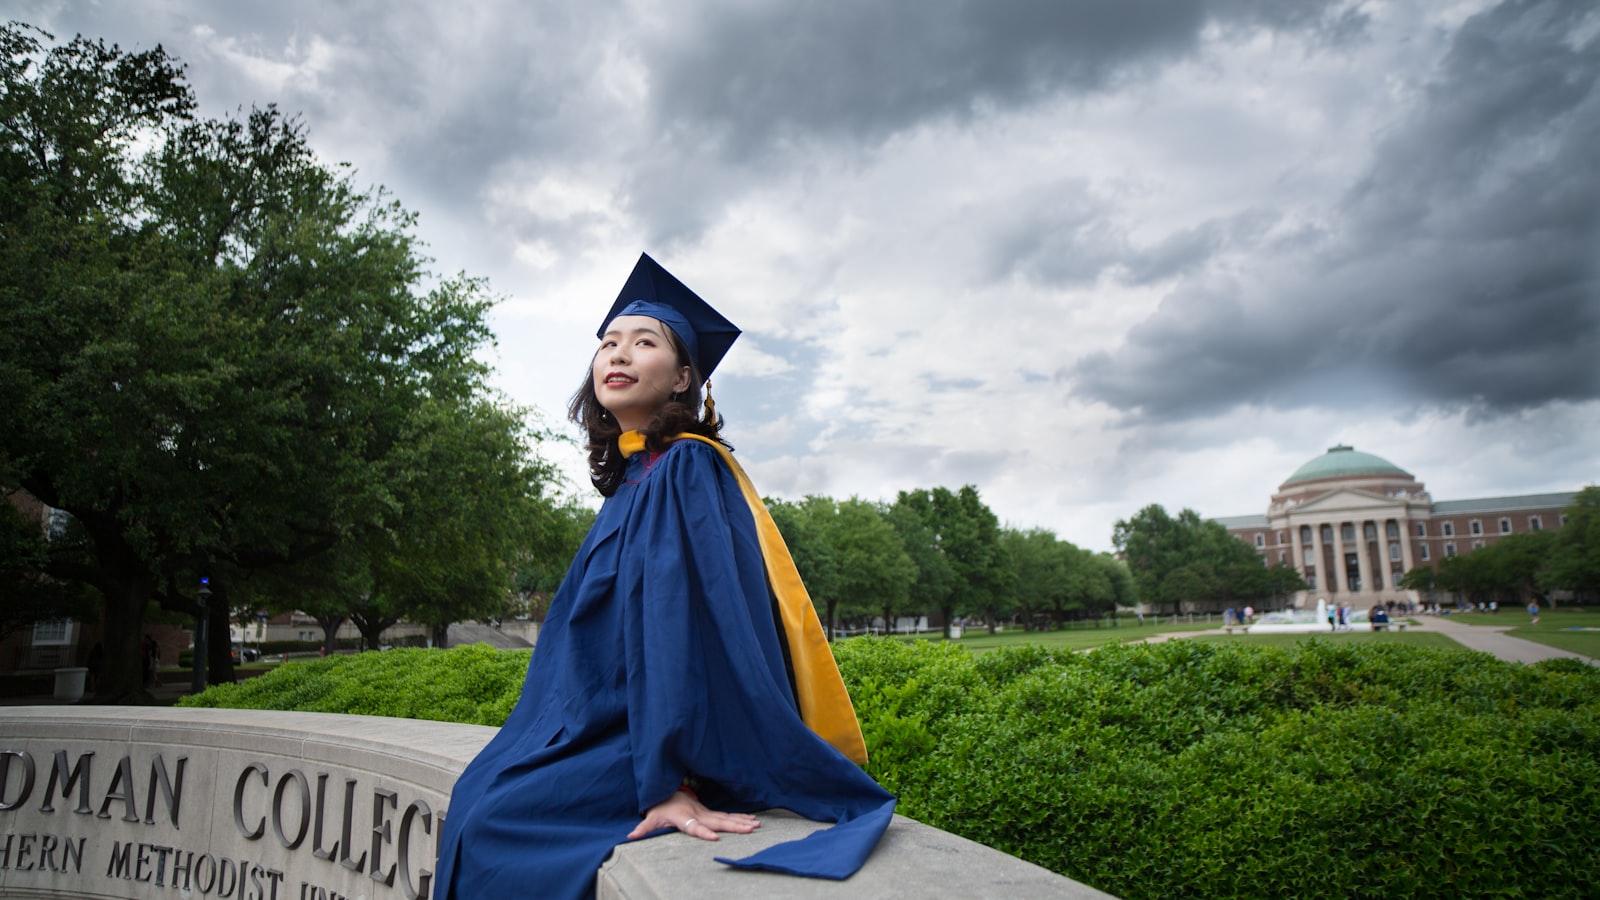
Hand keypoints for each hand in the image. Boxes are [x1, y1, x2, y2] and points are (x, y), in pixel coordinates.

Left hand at [626, 789, 759, 841]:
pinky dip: (741, 817)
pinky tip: (753, 820)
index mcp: (684, 817)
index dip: (703, 831)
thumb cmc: (660, 806)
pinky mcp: (711, 813)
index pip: (694, 826)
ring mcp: (706, 812)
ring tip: (756, 825)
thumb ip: (643, 828)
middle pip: (718, 821)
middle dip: (734, 826)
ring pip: (726, 817)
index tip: (714, 837)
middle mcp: (698, 814)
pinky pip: (727, 815)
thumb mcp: (651, 817)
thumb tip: (630, 836)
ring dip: (741, 821)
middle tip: (750, 829)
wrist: (669, 790)